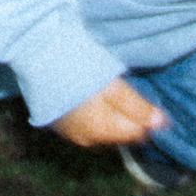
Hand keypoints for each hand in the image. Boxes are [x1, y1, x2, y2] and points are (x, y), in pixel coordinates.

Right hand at [49, 78, 168, 147]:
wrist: (34, 56)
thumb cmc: (77, 68)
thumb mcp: (113, 87)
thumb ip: (137, 107)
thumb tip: (162, 125)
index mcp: (102, 131)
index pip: (138, 133)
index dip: (146, 115)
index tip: (143, 93)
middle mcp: (87, 139)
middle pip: (119, 132)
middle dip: (128, 116)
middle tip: (126, 89)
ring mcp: (70, 133)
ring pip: (102, 128)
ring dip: (110, 114)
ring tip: (108, 90)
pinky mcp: (58, 123)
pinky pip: (85, 123)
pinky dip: (93, 113)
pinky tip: (89, 94)